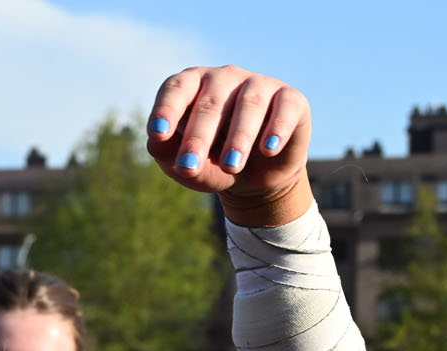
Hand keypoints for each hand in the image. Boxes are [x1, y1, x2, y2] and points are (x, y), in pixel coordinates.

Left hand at [146, 66, 311, 225]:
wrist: (255, 177)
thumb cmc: (212, 164)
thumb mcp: (188, 166)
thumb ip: (168, 154)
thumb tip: (156, 142)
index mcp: (192, 86)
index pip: (176, 88)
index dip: (166, 109)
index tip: (158, 134)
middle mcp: (224, 78)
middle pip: (210, 102)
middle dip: (198, 137)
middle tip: (189, 166)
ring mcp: (259, 84)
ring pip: (248, 103)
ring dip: (238, 137)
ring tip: (231, 166)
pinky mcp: (291, 99)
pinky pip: (285, 107)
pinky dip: (277, 128)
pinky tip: (268, 148)